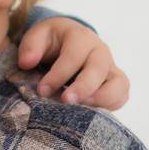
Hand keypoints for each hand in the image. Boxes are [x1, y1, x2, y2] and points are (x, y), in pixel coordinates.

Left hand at [16, 16, 130, 109]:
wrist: (69, 41)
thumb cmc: (51, 41)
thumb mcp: (38, 36)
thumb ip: (30, 46)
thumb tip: (26, 63)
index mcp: (80, 37)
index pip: (74, 55)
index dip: (59, 74)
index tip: (42, 90)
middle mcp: (100, 51)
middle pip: (99, 68)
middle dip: (82, 87)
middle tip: (66, 102)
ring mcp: (110, 67)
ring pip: (119, 83)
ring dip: (102, 99)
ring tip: (81, 110)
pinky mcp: (115, 82)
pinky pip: (122, 95)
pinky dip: (110, 106)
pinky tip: (89, 114)